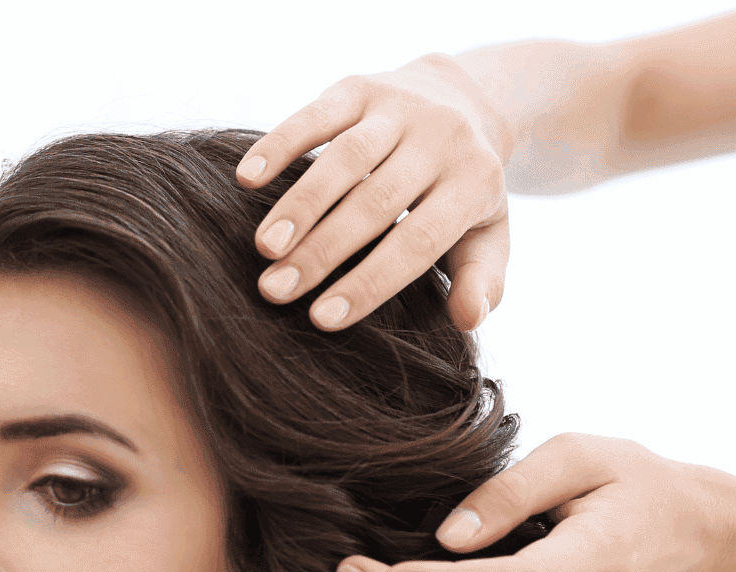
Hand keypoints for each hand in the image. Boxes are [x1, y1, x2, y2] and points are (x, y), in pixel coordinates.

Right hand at [237, 52, 512, 331]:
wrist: (465, 100)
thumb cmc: (464, 189)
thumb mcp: (489, 234)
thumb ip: (482, 279)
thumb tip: (469, 320)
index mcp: (474, 182)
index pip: (417, 242)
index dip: (369, 282)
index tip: (321, 319)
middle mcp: (441, 139)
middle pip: (375, 202)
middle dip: (322, 250)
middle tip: (275, 290)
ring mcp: (399, 108)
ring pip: (345, 159)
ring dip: (300, 204)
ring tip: (263, 247)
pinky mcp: (360, 86)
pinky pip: (316, 114)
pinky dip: (279, 144)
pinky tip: (246, 178)